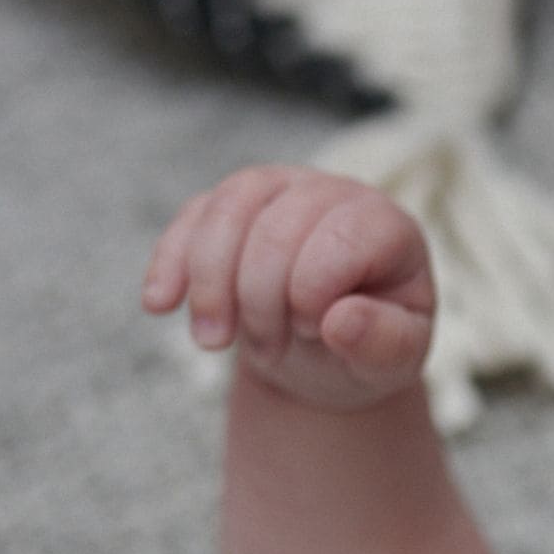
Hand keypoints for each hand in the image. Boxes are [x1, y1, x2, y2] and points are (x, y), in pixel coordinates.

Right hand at [142, 165, 434, 411]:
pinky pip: (192, 216)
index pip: (343, 236)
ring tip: (213, 342)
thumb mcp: (393, 362)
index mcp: (386, 227)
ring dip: (210, 282)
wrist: (325, 351)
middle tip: (268, 353)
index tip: (312, 331)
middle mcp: (333, 194)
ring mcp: (280, 191)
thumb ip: (382, 344)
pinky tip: (160, 304)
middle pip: (278, 225)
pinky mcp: (232, 206)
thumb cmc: (366, 349)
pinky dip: (171, 261)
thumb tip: (341, 322)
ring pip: (228, 209)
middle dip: (260, 298)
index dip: (314, 289)